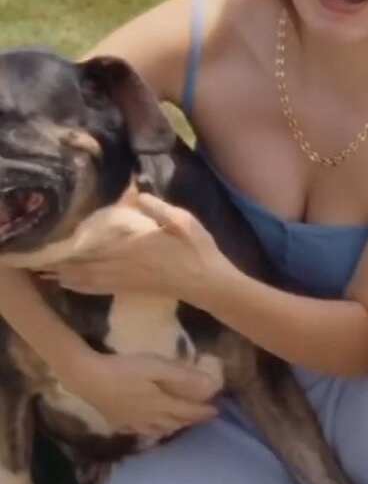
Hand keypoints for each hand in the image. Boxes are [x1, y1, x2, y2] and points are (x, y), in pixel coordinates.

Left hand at [44, 195, 232, 303]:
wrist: (208, 282)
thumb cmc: (197, 250)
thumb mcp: (182, 221)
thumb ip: (158, 207)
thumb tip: (136, 194)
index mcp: (135, 245)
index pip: (97, 244)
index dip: (75, 243)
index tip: (57, 238)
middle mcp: (125, 264)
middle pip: (87, 264)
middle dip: (64, 262)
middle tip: (42, 259)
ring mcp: (128, 279)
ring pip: (91, 279)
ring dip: (69, 276)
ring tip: (49, 273)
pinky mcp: (133, 288)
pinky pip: (102, 289)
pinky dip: (84, 287)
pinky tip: (73, 286)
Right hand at [62, 348, 221, 435]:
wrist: (88, 378)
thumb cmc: (124, 369)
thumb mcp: (156, 367)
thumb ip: (184, 378)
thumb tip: (211, 387)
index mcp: (162, 405)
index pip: (190, 411)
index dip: (205, 411)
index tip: (218, 410)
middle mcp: (151, 418)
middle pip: (178, 422)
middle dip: (194, 419)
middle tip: (206, 416)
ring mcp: (135, 422)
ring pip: (162, 429)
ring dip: (177, 426)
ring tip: (184, 423)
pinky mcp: (120, 422)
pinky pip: (145, 431)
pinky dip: (156, 430)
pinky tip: (154, 427)